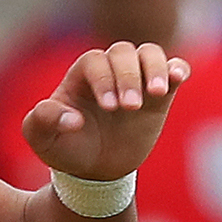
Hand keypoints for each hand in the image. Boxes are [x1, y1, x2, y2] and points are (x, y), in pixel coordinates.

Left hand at [20, 41, 188, 182]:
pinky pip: (173, 68)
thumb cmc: (65, 148)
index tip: (109, 107)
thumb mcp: (42, 139)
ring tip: (157, 93)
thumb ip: (44, 122)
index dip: (103, 78)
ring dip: (155, 68)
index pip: (94, 61)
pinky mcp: (159, 95)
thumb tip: (73, 119)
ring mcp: (136, 80)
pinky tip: (178, 78)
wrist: (94, 170)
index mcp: (80, 75)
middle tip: (130, 108)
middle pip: (122, 52)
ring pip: (149, 53)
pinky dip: (178, 68)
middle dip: (128, 77)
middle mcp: (109, 70)